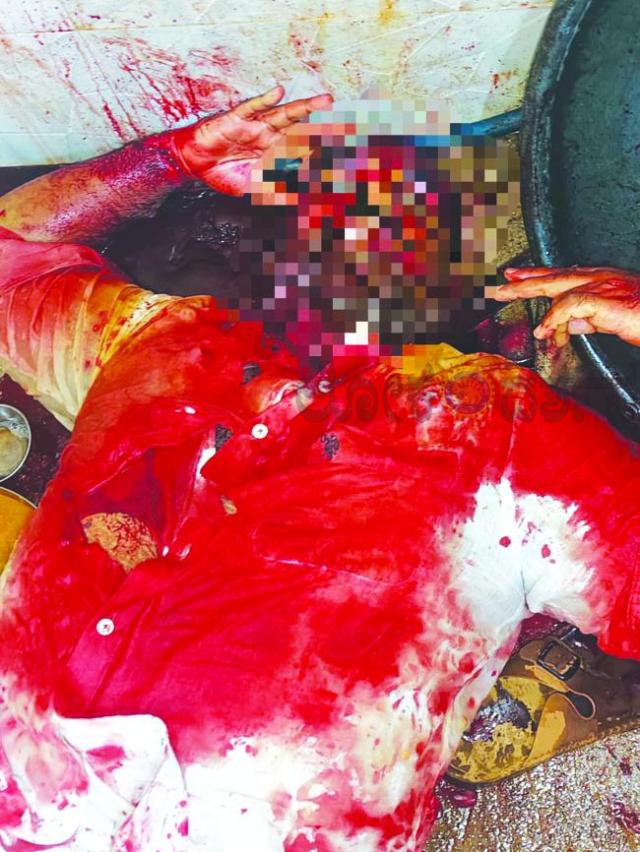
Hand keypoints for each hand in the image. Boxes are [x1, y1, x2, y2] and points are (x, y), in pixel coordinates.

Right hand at [171, 85, 332, 195]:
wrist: (194, 164)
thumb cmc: (223, 173)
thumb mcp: (253, 188)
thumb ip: (275, 192)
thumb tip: (297, 202)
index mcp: (275, 151)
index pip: (303, 147)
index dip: (322, 147)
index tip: (345, 147)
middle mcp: (269, 135)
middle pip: (301, 127)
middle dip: (323, 123)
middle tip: (347, 120)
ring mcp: (255, 126)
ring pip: (284, 114)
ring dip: (305, 108)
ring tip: (325, 101)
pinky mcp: (236, 120)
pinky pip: (252, 107)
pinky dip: (264, 100)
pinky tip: (279, 93)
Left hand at [492, 267, 639, 346]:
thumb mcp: (613, 320)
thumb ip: (591, 319)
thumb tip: (570, 324)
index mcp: (602, 280)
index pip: (563, 275)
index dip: (536, 275)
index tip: (513, 276)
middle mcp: (601, 277)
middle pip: (554, 276)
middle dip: (523, 281)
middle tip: (496, 287)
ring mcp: (605, 285)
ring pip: (557, 285)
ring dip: (529, 293)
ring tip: (507, 301)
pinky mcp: (607, 299)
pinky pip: (572, 304)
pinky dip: (554, 316)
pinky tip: (544, 329)